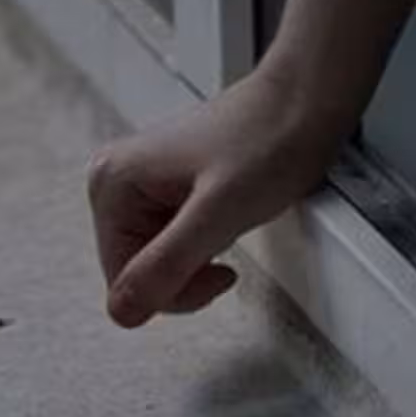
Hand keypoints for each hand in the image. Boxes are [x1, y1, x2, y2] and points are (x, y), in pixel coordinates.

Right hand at [87, 63, 353, 327]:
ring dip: (198, 259)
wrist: (303, 104)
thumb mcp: (218, 214)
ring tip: (229, 220)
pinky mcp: (167, 190)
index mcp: (112, 183)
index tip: (218, 272)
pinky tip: (227, 216)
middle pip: (138, 272)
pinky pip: (175, 242)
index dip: (175, 290)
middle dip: (186, 274)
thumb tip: (123, 311)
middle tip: (226, 242)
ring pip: (159, 262)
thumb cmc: (268, 140)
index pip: (123, 281)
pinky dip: (206, 244)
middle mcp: (117, 181)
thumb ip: (167, 264)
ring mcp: (141, 185)